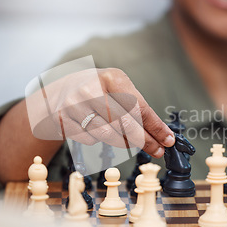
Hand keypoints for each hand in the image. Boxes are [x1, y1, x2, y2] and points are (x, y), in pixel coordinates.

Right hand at [26, 67, 174, 157]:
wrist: (58, 93)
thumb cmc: (96, 91)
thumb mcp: (117, 89)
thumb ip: (138, 108)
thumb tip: (162, 135)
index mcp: (111, 77)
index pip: (139, 107)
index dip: (155, 127)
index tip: (168, 140)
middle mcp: (91, 88)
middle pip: (125, 123)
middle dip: (145, 140)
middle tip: (157, 149)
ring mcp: (74, 105)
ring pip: (108, 135)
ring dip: (123, 142)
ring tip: (128, 140)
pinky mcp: (63, 120)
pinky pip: (90, 140)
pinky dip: (98, 140)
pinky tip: (96, 130)